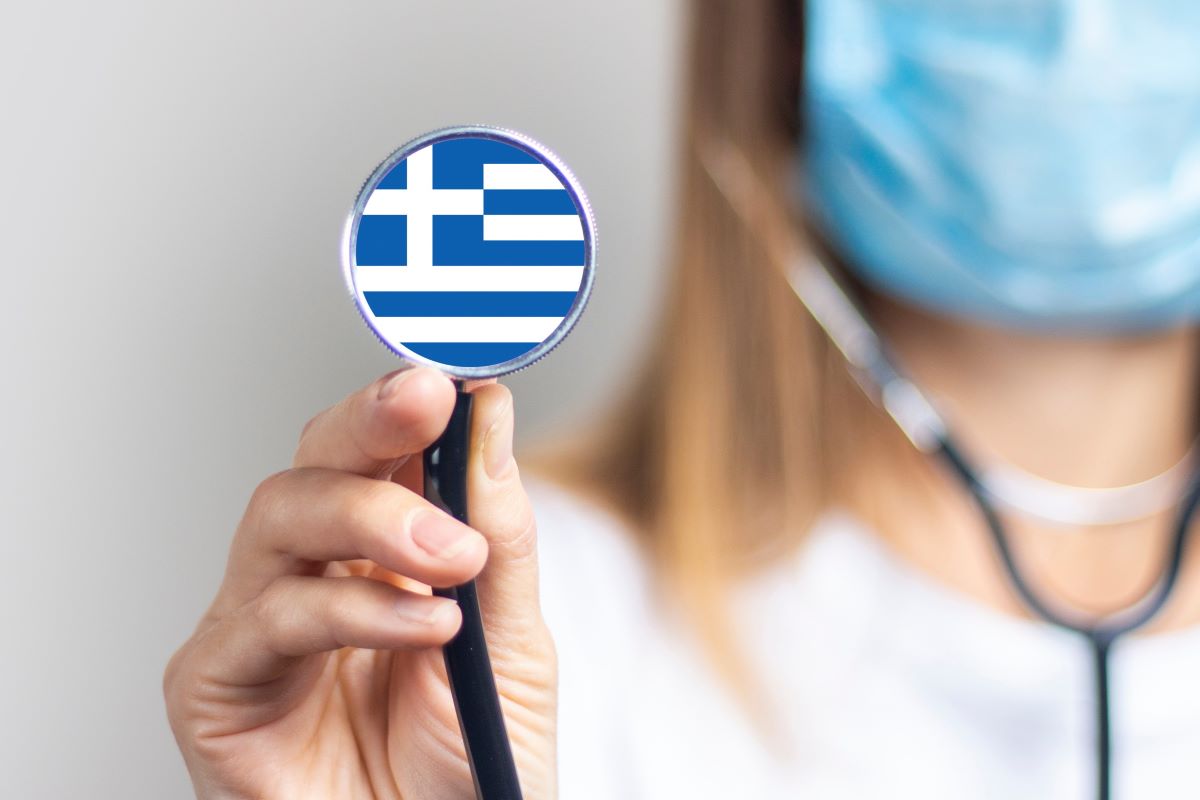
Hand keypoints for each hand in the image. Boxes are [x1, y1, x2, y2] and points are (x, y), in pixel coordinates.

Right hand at [164, 368, 556, 798]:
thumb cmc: (470, 768)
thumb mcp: (512, 641)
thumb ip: (500, 533)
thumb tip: (490, 412)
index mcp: (383, 554)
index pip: (379, 450)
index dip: (407, 401)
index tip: (454, 369)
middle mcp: (315, 575)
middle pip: (315, 462)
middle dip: (369, 421)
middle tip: (426, 399)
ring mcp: (260, 624)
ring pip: (280, 514)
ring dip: (373, 518)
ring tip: (453, 560)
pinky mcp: (216, 685)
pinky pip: (269, 616)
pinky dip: (352, 608)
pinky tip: (422, 623)